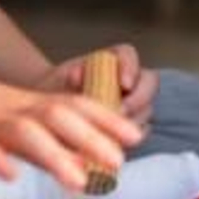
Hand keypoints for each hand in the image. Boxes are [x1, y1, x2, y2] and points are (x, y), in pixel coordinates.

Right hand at [0, 59, 143, 190]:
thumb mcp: (17, 120)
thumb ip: (51, 140)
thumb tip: (89, 162)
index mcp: (31, 105)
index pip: (76, 106)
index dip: (107, 120)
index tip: (136, 136)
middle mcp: (15, 110)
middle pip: (58, 117)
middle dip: (91, 138)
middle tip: (118, 162)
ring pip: (24, 133)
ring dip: (54, 155)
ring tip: (78, 180)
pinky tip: (11, 175)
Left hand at [40, 44, 158, 131]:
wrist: (50, 111)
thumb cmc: (57, 90)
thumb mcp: (59, 80)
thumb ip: (71, 75)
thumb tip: (77, 76)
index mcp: (113, 60)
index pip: (129, 56)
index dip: (131, 68)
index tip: (123, 84)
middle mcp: (130, 80)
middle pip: (149, 83)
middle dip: (138, 99)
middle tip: (120, 111)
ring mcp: (134, 103)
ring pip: (147, 110)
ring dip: (133, 120)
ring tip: (112, 128)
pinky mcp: (132, 126)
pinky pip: (141, 132)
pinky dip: (130, 137)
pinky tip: (112, 142)